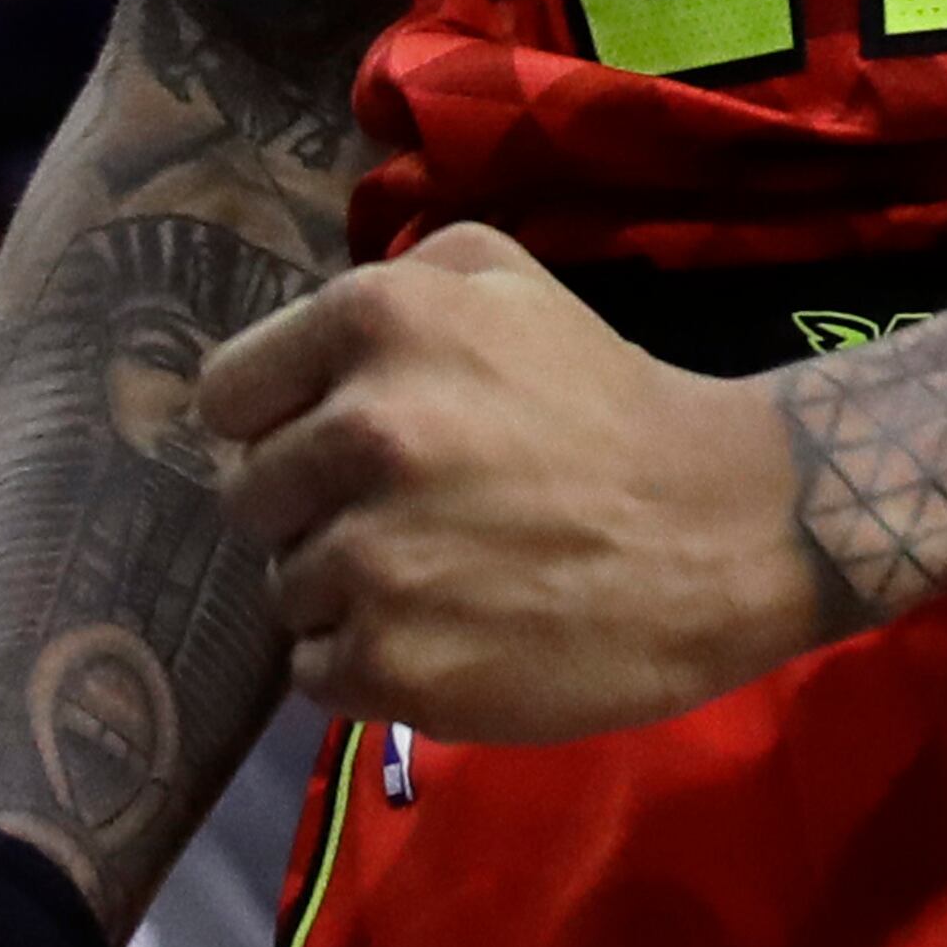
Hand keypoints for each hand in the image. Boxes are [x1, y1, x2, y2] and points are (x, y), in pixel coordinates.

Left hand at [200, 223, 827, 739]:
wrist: (719, 527)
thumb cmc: (602, 396)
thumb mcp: (501, 275)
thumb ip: (386, 283)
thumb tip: (296, 351)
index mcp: (376, 319)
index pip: (227, 394)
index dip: (273, 422)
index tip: (326, 444)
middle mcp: (361, 429)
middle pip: (247, 496)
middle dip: (309, 507)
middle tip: (399, 514)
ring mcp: (374, 555)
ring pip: (284, 587)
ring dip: (342, 590)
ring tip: (436, 575)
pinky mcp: (395, 662)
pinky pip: (315, 670)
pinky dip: (365, 663)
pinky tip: (442, 633)